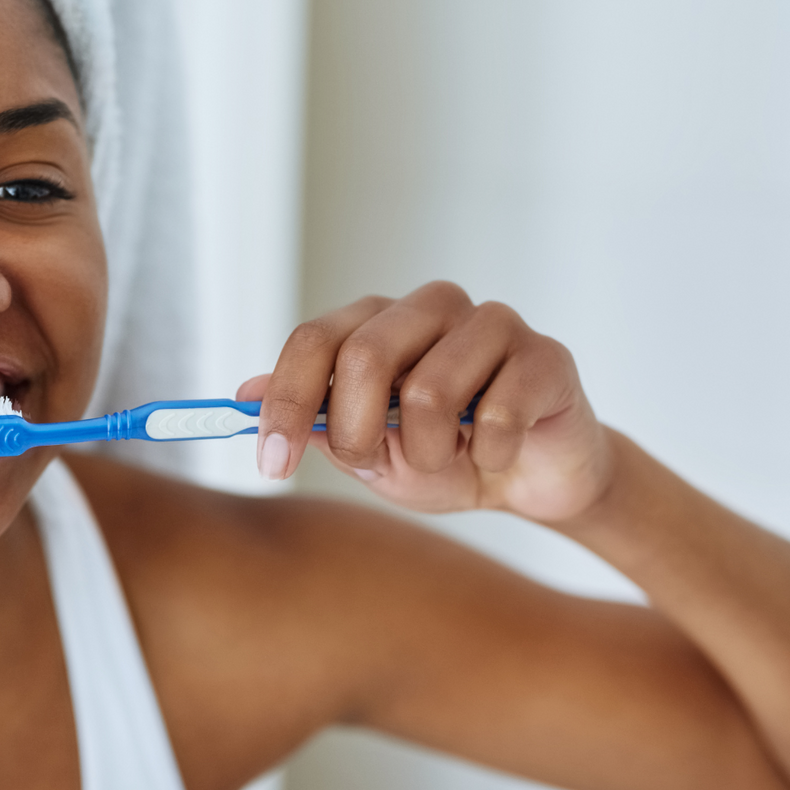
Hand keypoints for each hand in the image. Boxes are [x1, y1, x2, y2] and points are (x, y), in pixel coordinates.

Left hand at [240, 282, 614, 526]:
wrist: (533, 480)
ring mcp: (492, 324)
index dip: (285, 404)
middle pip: (365, 355)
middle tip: (378, 467)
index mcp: (379, 323)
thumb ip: (316, 422)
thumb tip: (243, 392)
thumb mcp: (369, 454)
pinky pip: (497, 415)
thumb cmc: (448, 458)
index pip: (314, 341)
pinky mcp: (545, 355)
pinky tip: (498, 455)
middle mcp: (431, 308)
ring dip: (432, 453)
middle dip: (358, 433)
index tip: (272, 465)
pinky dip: (488, 456)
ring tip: (451, 457)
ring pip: (429, 391)